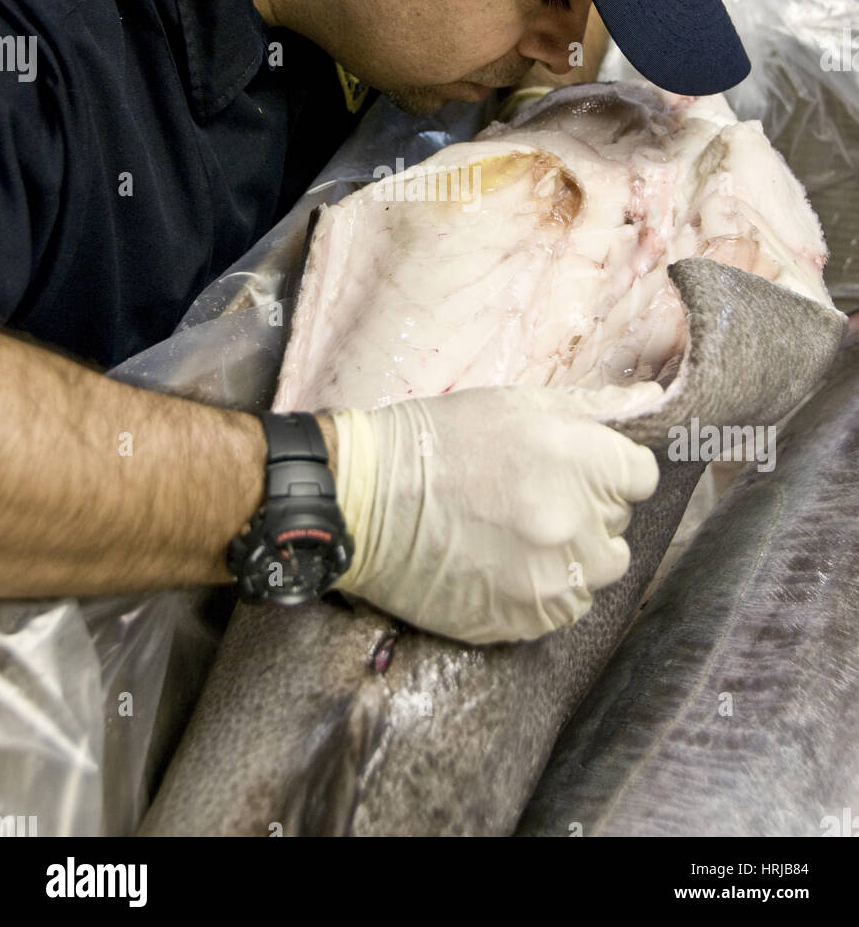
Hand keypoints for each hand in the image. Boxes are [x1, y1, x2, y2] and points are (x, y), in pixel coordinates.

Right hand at [326, 384, 657, 643]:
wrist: (365, 498)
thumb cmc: (439, 439)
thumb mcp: (516, 403)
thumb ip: (593, 407)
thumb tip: (654, 400)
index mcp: (581, 461)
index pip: (640, 477)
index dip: (607, 472)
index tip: (573, 471)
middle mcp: (575, 523)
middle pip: (618, 528)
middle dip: (586, 513)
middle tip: (531, 498)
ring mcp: (550, 578)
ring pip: (595, 574)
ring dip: (569, 558)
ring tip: (515, 535)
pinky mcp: (522, 619)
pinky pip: (561, 611)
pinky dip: (541, 593)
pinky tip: (500, 565)